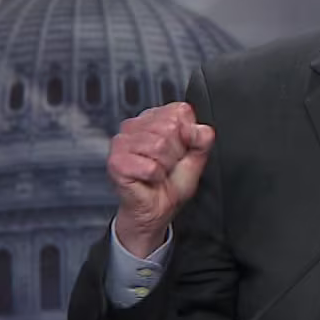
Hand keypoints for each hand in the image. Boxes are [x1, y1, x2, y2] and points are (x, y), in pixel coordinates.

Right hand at [106, 102, 214, 257]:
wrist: (157, 209)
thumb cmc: (171, 183)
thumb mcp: (196, 157)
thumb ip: (202, 139)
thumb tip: (198, 130)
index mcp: (154, 118)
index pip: (180, 111)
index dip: (188, 134)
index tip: (181, 149)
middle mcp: (135, 125)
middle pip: (170, 128)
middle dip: (176, 152)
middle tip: (168, 164)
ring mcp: (122, 142)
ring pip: (159, 146)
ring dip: (166, 166)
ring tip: (159, 171)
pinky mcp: (116, 162)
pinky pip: (150, 166)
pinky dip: (156, 177)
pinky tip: (149, 178)